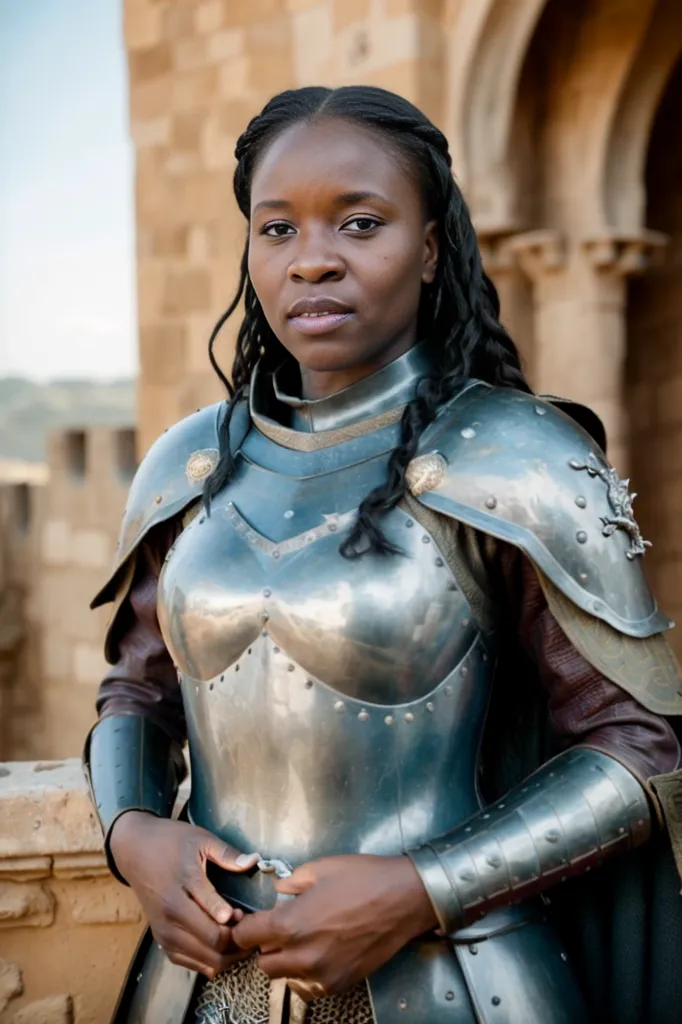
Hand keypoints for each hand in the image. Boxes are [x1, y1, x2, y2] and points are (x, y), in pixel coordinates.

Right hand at [109, 811, 259, 979]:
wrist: (135, 850)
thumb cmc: (170, 842)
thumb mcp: (201, 839)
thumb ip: (227, 854)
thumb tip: (255, 860)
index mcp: (183, 885)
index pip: (215, 916)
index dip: (238, 922)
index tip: (245, 914)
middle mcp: (171, 914)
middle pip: (212, 944)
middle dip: (236, 941)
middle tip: (249, 930)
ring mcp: (164, 931)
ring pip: (202, 960)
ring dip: (225, 954)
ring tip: (239, 938)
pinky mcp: (161, 939)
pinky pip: (188, 963)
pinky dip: (208, 961)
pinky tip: (221, 947)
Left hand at [231, 854, 436, 995]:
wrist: (403, 899)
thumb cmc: (361, 877)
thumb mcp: (319, 868)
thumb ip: (290, 884)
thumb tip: (278, 893)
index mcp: (291, 925)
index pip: (246, 937)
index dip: (245, 927)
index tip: (252, 920)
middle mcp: (301, 956)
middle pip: (262, 963)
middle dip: (266, 945)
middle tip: (282, 927)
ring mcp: (321, 974)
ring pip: (285, 976)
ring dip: (286, 960)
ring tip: (304, 939)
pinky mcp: (339, 984)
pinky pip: (309, 985)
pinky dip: (307, 972)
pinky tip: (321, 951)